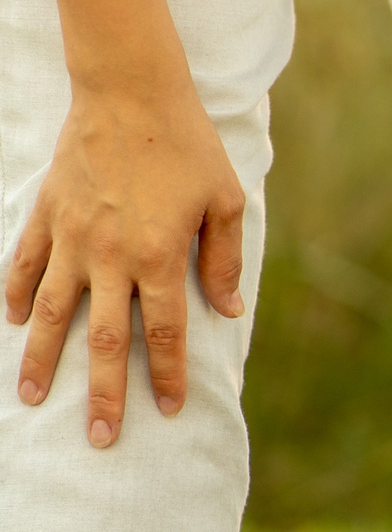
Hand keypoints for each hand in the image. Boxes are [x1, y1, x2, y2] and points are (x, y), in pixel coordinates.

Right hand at [6, 78, 245, 446]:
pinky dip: (18, 296)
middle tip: (98, 438)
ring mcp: (72, 237)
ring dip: (42, 359)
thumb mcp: (226, 202)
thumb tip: (229, 312)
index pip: (165, 333)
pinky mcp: (46, 215)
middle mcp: (110, 256)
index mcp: (159, 257)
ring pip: (53, 312)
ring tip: (32, 399)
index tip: (169, 410)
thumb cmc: (189, 147)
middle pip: (105, 340)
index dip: (168, 375)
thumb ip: (224, 261)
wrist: (130, 93)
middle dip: (103, 393)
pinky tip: (16, 325)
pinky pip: (25, 265)